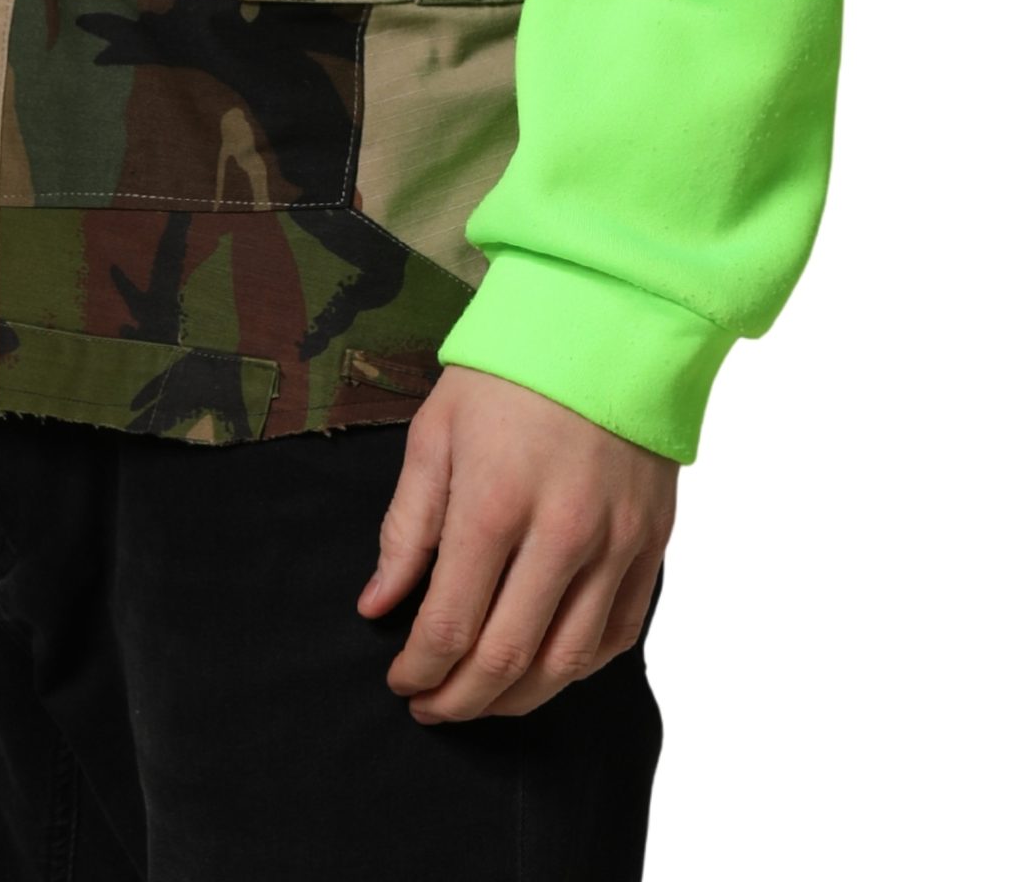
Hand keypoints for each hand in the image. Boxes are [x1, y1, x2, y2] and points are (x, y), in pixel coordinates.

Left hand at [359, 365, 675, 722]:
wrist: (608, 322)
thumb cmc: (509, 372)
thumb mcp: (435, 432)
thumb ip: (407, 526)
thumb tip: (378, 604)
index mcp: (494, 505)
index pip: (450, 625)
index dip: (419, 669)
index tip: (400, 680)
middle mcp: (560, 536)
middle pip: (507, 658)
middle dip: (460, 700)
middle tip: (431, 707)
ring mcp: (614, 545)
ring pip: (566, 663)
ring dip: (517, 697)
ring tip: (482, 699)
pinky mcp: (651, 545)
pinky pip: (617, 635)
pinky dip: (577, 668)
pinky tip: (544, 668)